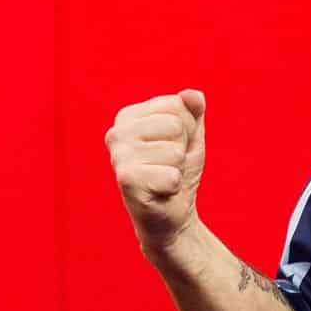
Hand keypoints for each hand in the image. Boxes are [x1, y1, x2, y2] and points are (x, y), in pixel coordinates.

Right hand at [105, 89, 205, 255]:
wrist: (172, 215)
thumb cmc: (177, 170)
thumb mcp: (190, 135)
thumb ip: (193, 110)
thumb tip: (192, 95)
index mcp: (128, 116)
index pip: (176, 104)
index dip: (187, 128)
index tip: (173, 146)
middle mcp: (117, 132)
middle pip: (175, 125)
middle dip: (182, 148)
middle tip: (169, 165)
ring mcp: (118, 156)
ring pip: (174, 151)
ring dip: (177, 169)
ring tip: (163, 178)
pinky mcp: (126, 180)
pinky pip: (171, 175)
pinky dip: (174, 187)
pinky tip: (160, 192)